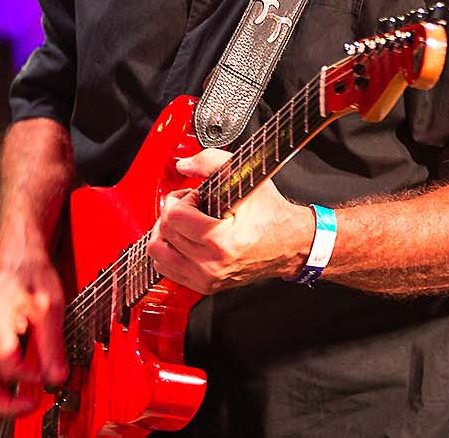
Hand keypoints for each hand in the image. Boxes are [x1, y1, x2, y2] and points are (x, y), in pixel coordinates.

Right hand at [0, 253, 66, 417]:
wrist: (16, 260)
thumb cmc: (31, 276)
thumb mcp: (51, 303)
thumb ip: (53, 343)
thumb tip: (57, 379)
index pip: (8, 364)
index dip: (32, 376)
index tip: (52, 376)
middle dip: (3, 406)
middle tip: (32, 405)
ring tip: (23, 404)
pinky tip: (14, 394)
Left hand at [147, 147, 315, 294]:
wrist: (290, 244)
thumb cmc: (271, 214)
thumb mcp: (246, 178)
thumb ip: (210, 162)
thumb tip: (183, 164)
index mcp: (221, 240)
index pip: (174, 217)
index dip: (182, 199)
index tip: (196, 196)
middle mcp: (211, 264)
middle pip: (165, 233)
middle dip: (173, 212)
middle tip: (190, 206)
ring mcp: (207, 278)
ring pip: (158, 254)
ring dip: (166, 233)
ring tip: (184, 223)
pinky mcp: (205, 286)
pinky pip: (167, 269)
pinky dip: (169, 251)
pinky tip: (184, 239)